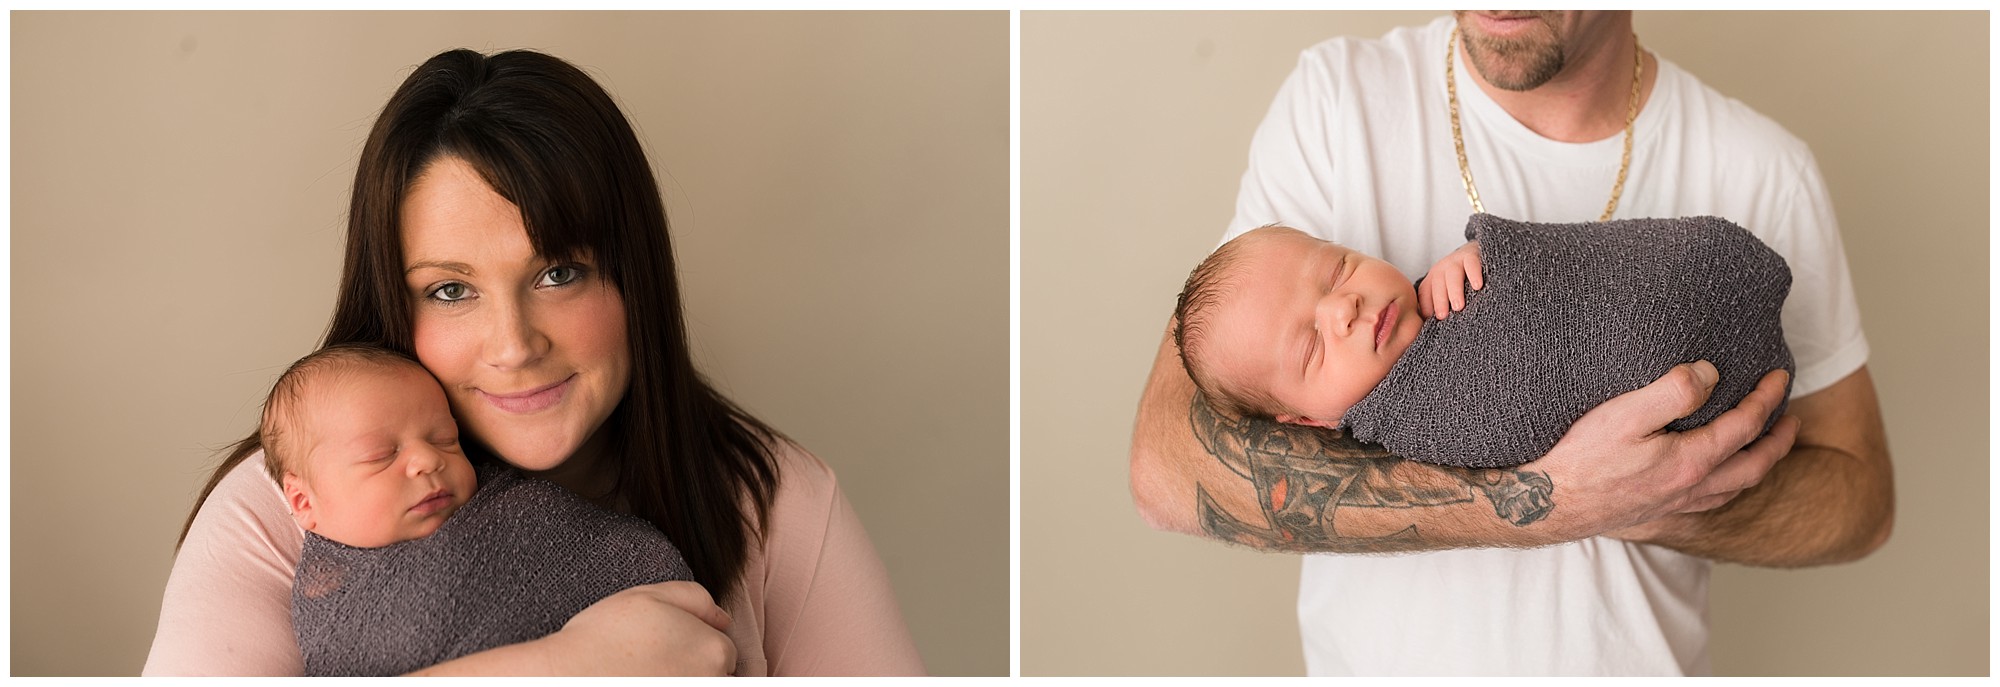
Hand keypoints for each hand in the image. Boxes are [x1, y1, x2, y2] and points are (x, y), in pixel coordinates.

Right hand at [542, 581, 735, 675]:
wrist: (568, 676)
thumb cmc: (605, 636)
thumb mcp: (651, 595)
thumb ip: (696, 599)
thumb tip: (722, 617)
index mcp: (715, 650)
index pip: (723, 650)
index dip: (693, 645)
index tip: (664, 647)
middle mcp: (713, 681)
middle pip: (716, 675)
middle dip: (692, 667)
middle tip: (653, 663)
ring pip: (696, 684)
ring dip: (680, 679)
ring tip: (647, 676)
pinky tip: (642, 683)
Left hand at [1419, 241, 1482, 319]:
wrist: (1477, 253)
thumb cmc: (1462, 281)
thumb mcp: (1448, 291)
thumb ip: (1440, 306)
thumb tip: (1432, 329)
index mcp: (1433, 279)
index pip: (1426, 292)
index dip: (1427, 306)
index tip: (1431, 320)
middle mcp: (1442, 269)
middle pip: (1437, 284)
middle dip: (1439, 300)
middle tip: (1442, 316)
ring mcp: (1457, 260)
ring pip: (1452, 274)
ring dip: (1454, 290)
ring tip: (1458, 306)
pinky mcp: (1473, 255)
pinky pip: (1472, 263)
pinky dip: (1474, 274)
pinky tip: (1477, 286)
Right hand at [1531, 361, 1799, 540]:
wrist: (1549, 503)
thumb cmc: (1582, 457)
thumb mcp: (1626, 412)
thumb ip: (1674, 391)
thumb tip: (1711, 374)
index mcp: (1692, 461)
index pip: (1745, 426)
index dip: (1767, 398)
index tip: (1778, 376)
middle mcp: (1693, 488)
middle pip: (1754, 465)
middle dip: (1779, 440)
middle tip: (1791, 419)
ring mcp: (1677, 505)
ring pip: (1736, 489)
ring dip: (1759, 466)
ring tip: (1765, 447)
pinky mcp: (1658, 514)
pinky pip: (1711, 504)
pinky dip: (1730, 488)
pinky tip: (1719, 480)